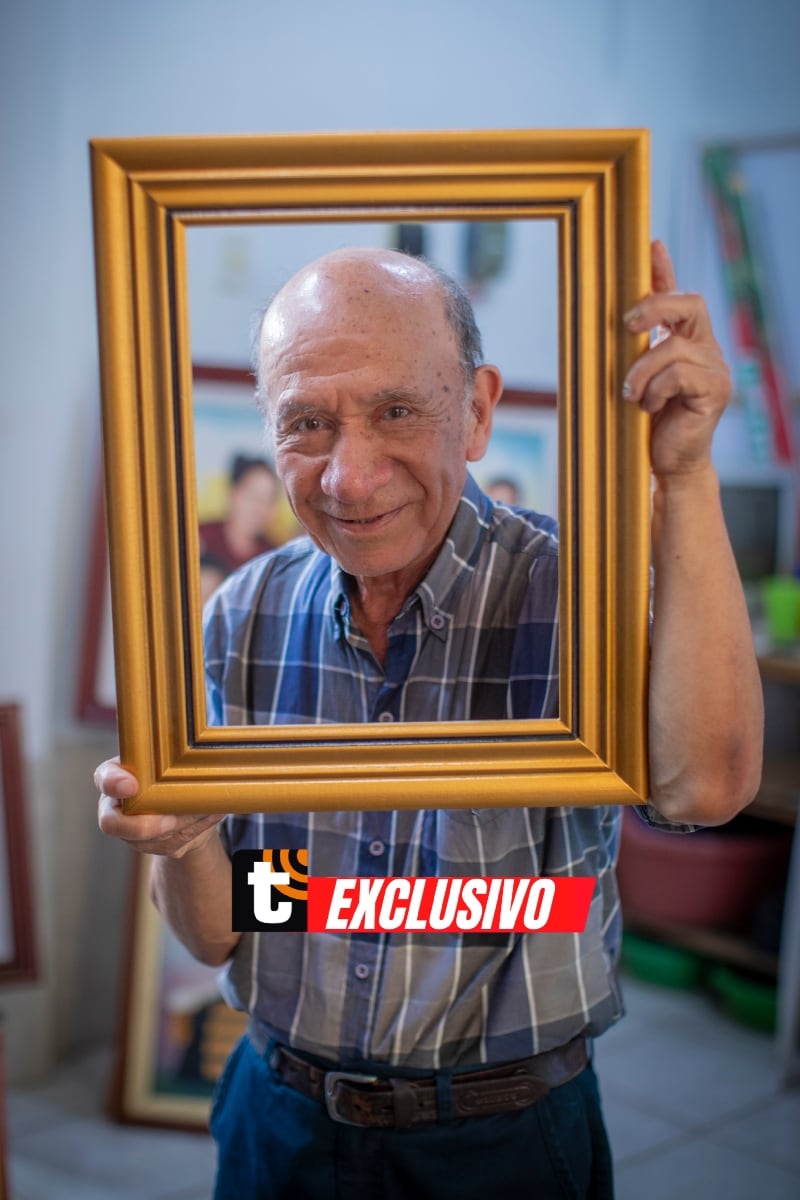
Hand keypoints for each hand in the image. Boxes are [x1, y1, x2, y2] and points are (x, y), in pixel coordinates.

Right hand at [95, 757, 223, 857]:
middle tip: (169, 819)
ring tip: (202, 808)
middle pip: (113, 824)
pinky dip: (194, 829)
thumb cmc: (166, 771)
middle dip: (144, 825)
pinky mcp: (151, 847)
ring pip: (150, 838)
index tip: (132, 786)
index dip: (115, 783)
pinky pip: (171, 844)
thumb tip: (190, 752)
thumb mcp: (164, 756)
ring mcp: (129, 833)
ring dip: (181, 824)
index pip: (105, 779)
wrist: (180, 801)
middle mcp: (114, 808)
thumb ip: (168, 754)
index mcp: (113, 777)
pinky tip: (207, 815)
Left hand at [622, 240, 731, 479]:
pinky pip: (680, 374)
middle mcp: (706, 349)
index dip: (665, 270)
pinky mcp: (715, 390)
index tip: (650, 245)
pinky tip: (649, 407)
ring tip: (631, 395)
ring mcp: (715, 369)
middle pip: (690, 303)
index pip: (679, 296)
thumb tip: (611, 322)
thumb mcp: (636, 379)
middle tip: (626, 324)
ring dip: (642, 370)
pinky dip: (656, 389)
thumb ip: (633, 351)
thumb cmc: (648, 424)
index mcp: (687, 341)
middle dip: (655, 306)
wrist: (668, 464)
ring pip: (675, 347)